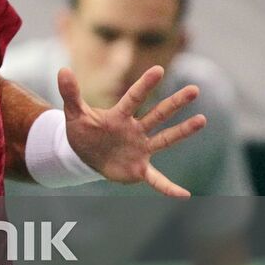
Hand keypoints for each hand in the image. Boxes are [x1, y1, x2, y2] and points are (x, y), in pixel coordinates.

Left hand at [59, 65, 206, 197]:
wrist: (84, 155)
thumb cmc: (83, 130)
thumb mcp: (74, 113)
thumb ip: (70, 93)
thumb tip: (63, 70)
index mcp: (120, 115)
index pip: (134, 98)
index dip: (144, 85)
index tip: (158, 69)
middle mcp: (135, 129)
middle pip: (158, 114)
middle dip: (175, 103)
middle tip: (194, 89)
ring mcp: (140, 148)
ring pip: (165, 139)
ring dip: (183, 131)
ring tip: (202, 120)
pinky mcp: (139, 168)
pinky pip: (157, 180)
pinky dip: (169, 187)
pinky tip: (185, 194)